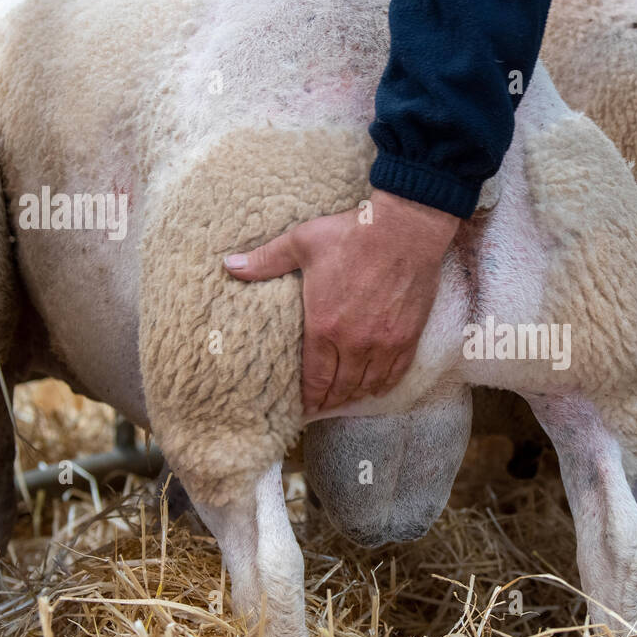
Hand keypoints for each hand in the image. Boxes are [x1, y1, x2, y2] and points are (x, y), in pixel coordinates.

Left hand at [224, 190, 458, 413]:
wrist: (406, 229)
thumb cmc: (352, 234)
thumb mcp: (302, 242)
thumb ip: (266, 260)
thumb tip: (229, 265)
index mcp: (324, 326)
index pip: (314, 377)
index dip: (309, 397)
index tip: (303, 407)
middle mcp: (354, 343)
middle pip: (340, 386)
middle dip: (329, 400)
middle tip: (320, 407)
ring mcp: (384, 343)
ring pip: (367, 384)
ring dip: (354, 395)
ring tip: (344, 398)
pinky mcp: (408, 336)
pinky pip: (395, 373)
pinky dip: (383, 385)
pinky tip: (376, 388)